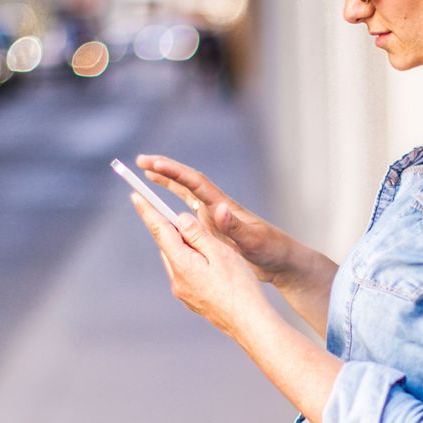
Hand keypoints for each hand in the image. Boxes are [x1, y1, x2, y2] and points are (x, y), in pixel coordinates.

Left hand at [129, 192, 269, 338]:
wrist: (249, 323)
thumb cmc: (240, 286)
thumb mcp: (221, 253)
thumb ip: (198, 234)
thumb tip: (180, 219)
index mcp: (182, 264)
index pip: (160, 231)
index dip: (148, 211)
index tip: (136, 196)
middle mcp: (177, 280)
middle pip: (169, 246)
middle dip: (174, 230)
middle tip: (187, 219)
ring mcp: (183, 292)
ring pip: (178, 261)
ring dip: (185, 248)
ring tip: (208, 244)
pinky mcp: (191, 300)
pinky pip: (186, 274)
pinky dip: (193, 263)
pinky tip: (211, 265)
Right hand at [134, 154, 297, 287]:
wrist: (282, 261)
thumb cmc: (271, 250)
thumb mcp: (253, 241)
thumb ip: (235, 227)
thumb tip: (218, 209)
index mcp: (223, 206)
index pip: (195, 183)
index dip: (173, 172)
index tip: (153, 164)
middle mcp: (217, 207)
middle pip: (187, 182)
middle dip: (165, 170)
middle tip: (141, 161)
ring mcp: (215, 217)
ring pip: (186, 194)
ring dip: (168, 182)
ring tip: (147, 173)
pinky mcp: (215, 228)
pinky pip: (190, 212)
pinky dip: (175, 205)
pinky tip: (166, 209)